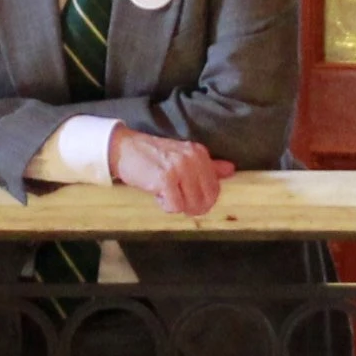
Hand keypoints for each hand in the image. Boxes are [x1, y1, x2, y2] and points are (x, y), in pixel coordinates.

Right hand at [108, 129, 229, 217]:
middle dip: (192, 206)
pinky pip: (175, 207)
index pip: (215, 188)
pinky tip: (156, 193)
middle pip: (207, 199)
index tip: (186, 194)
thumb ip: (209, 165)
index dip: (202, 199)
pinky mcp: (165, 179)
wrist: (124, 149)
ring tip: (165, 192)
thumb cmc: (154, 157)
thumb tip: (231, 170)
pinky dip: (165, 205)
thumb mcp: (184, 156)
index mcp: (200, 153)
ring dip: (177, 205)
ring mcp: (179, 168)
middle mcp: (192, 158)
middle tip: (175, 198)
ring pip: (192, 204)